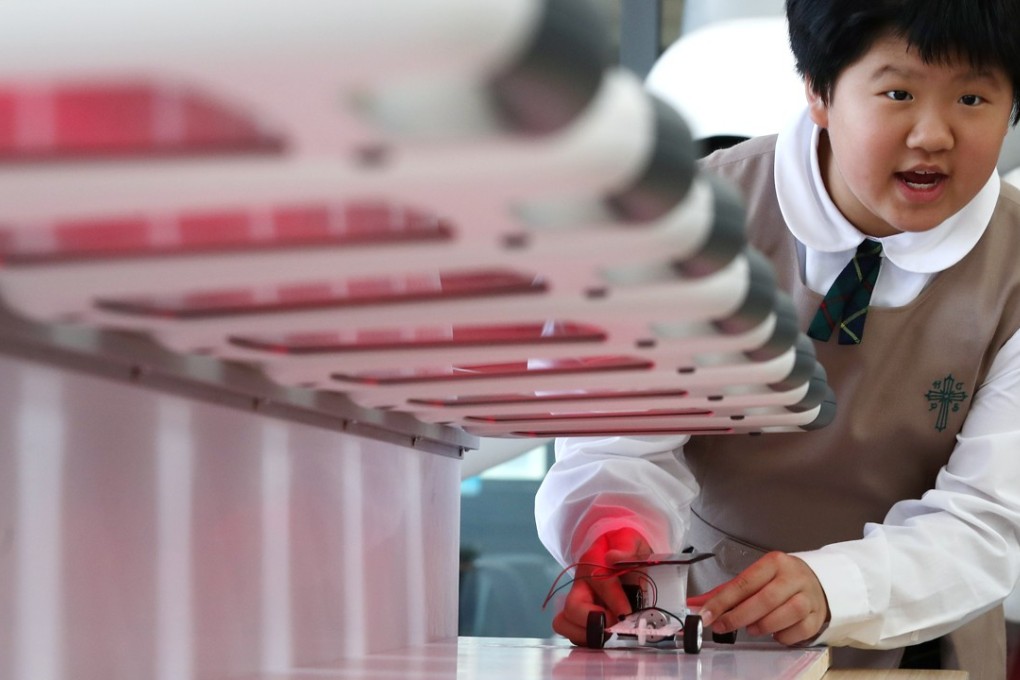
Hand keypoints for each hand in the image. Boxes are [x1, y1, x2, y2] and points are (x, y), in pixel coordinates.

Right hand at [551, 527, 651, 645]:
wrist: (622, 556)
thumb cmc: (626, 550)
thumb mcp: (630, 540)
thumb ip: (626, 547)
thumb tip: (613, 557)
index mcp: (591, 561)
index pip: (598, 581)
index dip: (614, 599)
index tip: (627, 612)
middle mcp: (579, 584)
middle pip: (572, 607)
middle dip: (594, 620)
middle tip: (617, 624)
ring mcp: (577, 602)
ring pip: (563, 623)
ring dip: (587, 633)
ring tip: (609, 632)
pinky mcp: (579, 619)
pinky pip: (572, 635)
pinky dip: (586, 639)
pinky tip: (605, 636)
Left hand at [687, 551, 828, 645]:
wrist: (817, 582)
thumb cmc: (778, 580)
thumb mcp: (754, 577)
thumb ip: (726, 591)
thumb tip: (696, 603)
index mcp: (774, 563)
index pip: (744, 582)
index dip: (722, 601)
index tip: (706, 614)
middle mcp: (793, 577)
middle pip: (764, 599)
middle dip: (738, 617)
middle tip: (722, 626)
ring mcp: (809, 596)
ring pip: (785, 614)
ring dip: (762, 626)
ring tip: (751, 628)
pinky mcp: (817, 616)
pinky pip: (799, 631)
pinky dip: (782, 636)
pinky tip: (774, 632)